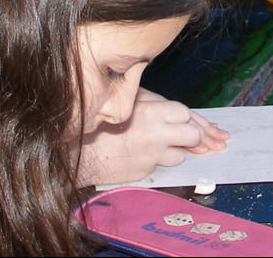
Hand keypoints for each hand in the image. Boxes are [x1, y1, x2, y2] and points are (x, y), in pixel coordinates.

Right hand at [79, 89, 229, 186]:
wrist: (79, 151)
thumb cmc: (103, 122)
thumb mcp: (130, 102)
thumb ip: (156, 105)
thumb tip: (180, 113)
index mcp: (153, 112)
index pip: (186, 113)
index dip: (189, 118)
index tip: (190, 122)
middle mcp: (156, 133)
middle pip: (192, 135)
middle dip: (193, 137)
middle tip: (190, 138)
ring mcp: (152, 155)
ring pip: (179, 155)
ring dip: (174, 151)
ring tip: (158, 145)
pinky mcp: (145, 171)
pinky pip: (159, 166)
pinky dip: (156, 161)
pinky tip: (142, 155)